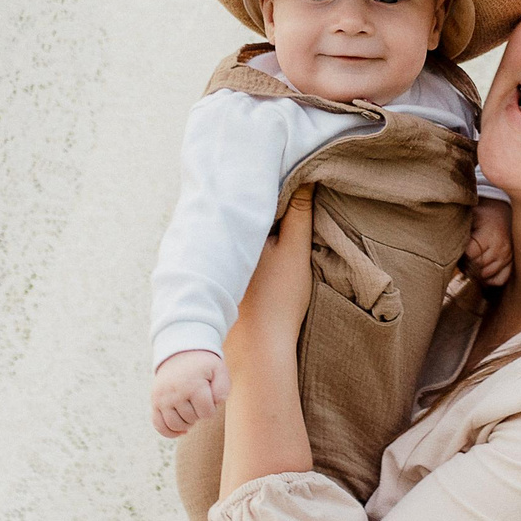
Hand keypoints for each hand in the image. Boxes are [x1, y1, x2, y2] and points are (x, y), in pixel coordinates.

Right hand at [151, 349, 228, 437]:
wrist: (180, 353)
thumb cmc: (203, 366)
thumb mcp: (219, 370)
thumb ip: (223, 388)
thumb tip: (215, 404)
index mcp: (192, 385)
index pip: (207, 413)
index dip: (212, 409)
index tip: (210, 397)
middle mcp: (175, 393)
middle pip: (191, 420)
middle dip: (199, 414)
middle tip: (200, 400)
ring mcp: (162, 398)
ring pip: (175, 425)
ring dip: (186, 423)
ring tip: (192, 411)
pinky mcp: (154, 402)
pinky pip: (159, 425)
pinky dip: (169, 432)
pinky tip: (181, 430)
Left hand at [230, 188, 315, 360]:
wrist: (260, 347)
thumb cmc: (279, 300)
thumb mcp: (296, 251)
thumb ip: (300, 214)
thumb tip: (304, 178)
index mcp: (235, 231)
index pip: (250, 197)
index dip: (268, 185)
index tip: (286, 173)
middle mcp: (218, 244)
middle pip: (242, 213)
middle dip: (258, 202)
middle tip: (283, 189)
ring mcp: (215, 264)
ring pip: (238, 232)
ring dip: (252, 224)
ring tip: (274, 215)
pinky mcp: (218, 281)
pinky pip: (233, 250)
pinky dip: (246, 243)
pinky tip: (262, 248)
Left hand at [463, 198, 513, 286]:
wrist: (503, 215)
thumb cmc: (483, 216)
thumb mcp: (471, 216)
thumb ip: (460, 228)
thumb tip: (445, 240)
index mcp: (489, 235)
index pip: (471, 254)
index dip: (461, 254)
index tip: (457, 250)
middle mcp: (500, 248)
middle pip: (478, 266)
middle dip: (467, 263)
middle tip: (461, 257)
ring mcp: (507, 257)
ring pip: (487, 274)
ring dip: (476, 272)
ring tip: (470, 262)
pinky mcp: (511, 263)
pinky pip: (500, 280)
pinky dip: (489, 280)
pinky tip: (481, 272)